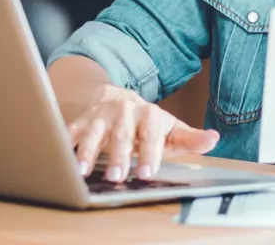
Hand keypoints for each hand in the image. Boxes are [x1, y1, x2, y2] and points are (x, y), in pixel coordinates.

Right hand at [67, 84, 218, 181]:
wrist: (114, 97)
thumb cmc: (146, 122)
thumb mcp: (170, 128)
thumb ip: (190, 138)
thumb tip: (214, 139)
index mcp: (150, 115)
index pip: (151, 135)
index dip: (150, 153)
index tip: (147, 172)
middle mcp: (125, 113)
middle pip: (122, 136)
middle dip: (119, 156)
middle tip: (118, 177)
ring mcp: (101, 116)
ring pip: (94, 134)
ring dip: (88, 152)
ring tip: (84, 170)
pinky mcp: (81, 121)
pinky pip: (71, 132)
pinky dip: (65, 143)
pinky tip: (60, 157)